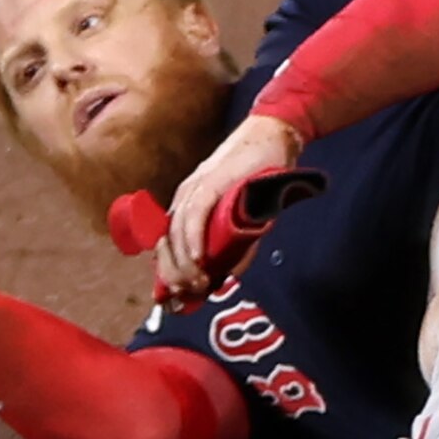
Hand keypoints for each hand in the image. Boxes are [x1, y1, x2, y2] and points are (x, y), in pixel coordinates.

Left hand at [161, 113, 319, 299]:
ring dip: (184, 263)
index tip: (175, 300)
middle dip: (173, 275)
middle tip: (187, 296)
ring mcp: (194, 189)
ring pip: (176, 233)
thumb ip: (234, 244)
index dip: (167, 275)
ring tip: (195, 284)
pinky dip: (193, 239)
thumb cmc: (259, 175)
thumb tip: (226, 275)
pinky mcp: (210, 181)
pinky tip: (198, 259)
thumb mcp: (245, 216)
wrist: (272, 137)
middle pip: (165, 244)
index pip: (167, 247)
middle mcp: (184, 199)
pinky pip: (194, 215)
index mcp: (187, 207)